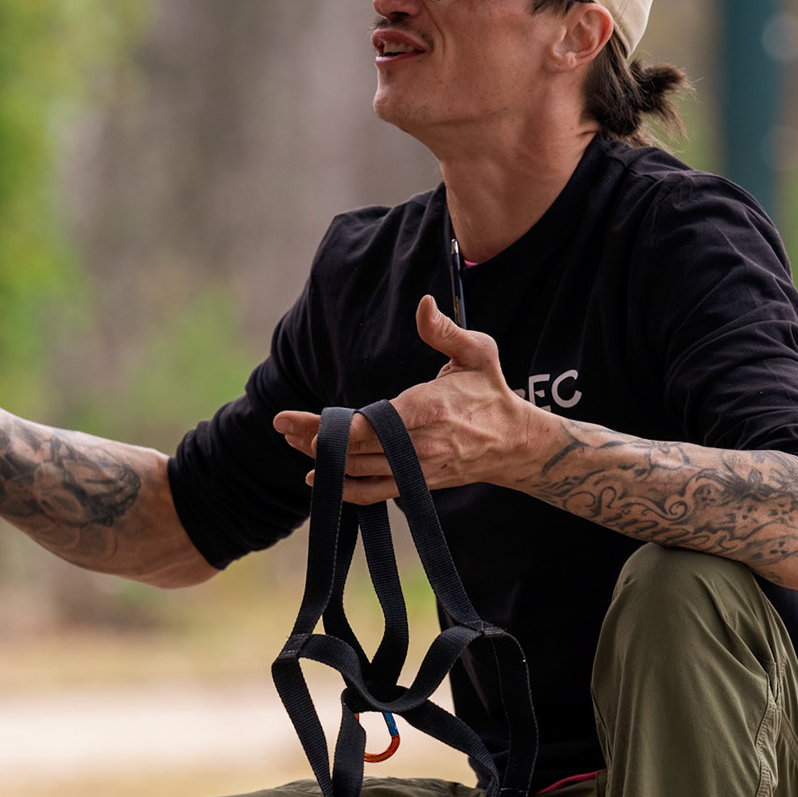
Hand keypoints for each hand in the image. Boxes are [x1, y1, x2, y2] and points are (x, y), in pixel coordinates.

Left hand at [273, 295, 542, 503]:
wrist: (515, 444)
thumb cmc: (491, 393)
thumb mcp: (478, 353)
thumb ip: (445, 331)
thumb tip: (423, 304)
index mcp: (431, 408)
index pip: (372, 424)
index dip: (333, 426)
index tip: (301, 417)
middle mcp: (421, 445)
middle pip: (357, 447)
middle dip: (316, 438)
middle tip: (282, 427)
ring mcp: (417, 469)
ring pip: (360, 469)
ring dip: (325, 458)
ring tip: (295, 442)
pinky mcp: (416, 484)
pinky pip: (374, 492)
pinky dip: (345, 489)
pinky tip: (319, 479)